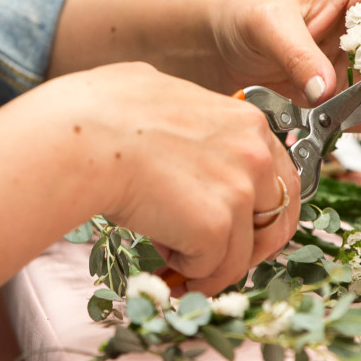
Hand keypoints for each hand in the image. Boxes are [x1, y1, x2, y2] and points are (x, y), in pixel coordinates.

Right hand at [31, 62, 298, 294]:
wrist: (81, 139)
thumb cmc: (103, 112)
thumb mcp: (163, 92)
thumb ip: (193, 115)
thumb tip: (181, 119)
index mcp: (248, 123)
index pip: (279, 179)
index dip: (259, 211)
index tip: (238, 228)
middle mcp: (256, 155)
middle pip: (276, 222)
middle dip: (247, 249)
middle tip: (214, 260)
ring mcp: (240, 192)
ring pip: (240, 254)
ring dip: (208, 260)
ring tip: (166, 244)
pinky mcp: (216, 227)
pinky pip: (211, 268)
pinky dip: (186, 268)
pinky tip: (157, 245)